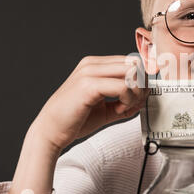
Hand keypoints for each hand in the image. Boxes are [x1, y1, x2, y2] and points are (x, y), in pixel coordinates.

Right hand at [28, 55, 148, 150]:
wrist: (51, 132)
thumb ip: (123, 101)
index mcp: (94, 65)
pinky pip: (123, 87)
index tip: (139, 97)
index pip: (130, 61)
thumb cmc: (73, 119)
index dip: (141, 80)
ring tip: (125, 107)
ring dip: (135, 93)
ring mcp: (89, 73)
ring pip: (131, 73)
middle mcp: (91, 65)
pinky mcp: (88, 85)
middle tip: (136, 102)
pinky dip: (127, 100)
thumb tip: (142, 98)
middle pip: (134, 64)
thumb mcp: (105, 108)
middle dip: (141, 85)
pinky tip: (118, 109)